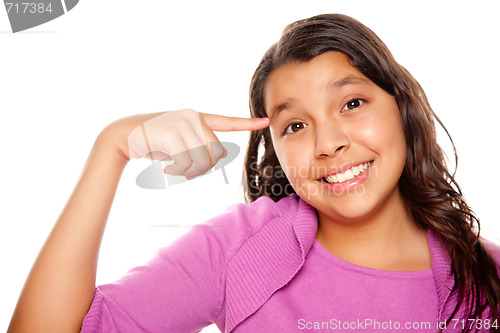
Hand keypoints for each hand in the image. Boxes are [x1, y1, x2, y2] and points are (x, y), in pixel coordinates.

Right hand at [104, 109, 268, 177]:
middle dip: (203, 169)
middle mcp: (192, 117)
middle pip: (215, 152)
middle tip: (184, 172)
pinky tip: (165, 170)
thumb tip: (216, 159)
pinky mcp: (170, 132)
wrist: (124, 135)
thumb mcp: (179, 144)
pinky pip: (186, 162)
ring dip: (189, 172)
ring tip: (173, 170)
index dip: (247, 124)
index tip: (266, 121)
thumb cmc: (154, 142)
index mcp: (197, 119)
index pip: (227, 121)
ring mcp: (181, 123)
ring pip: (201, 159)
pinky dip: (177, 172)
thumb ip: (198, 148)